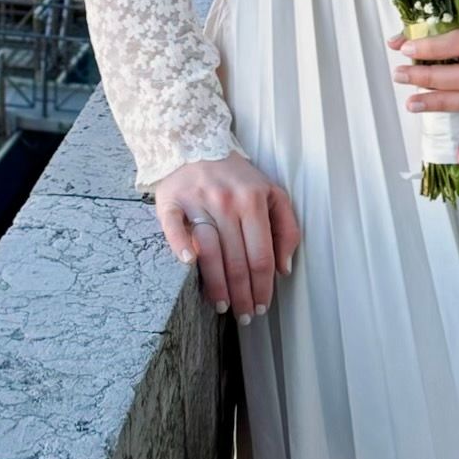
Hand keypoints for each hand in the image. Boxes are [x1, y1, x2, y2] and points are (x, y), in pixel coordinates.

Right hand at [154, 153, 300, 320]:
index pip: (261, 255)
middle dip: (242, 294)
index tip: (262, 307)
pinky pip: (174, 228)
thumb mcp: (272, 193)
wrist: (195, 143)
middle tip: (244, 315)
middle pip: (237, 260)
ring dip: (216, 284)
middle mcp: (226, 201)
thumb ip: (286, 228)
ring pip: (209, 251)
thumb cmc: (237, 177)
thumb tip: (284, 269)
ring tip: (221, 305)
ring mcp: (197, 201)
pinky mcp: (172, 201)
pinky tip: (188, 266)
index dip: (263, 287)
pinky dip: (180, 247)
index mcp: (253, 200)